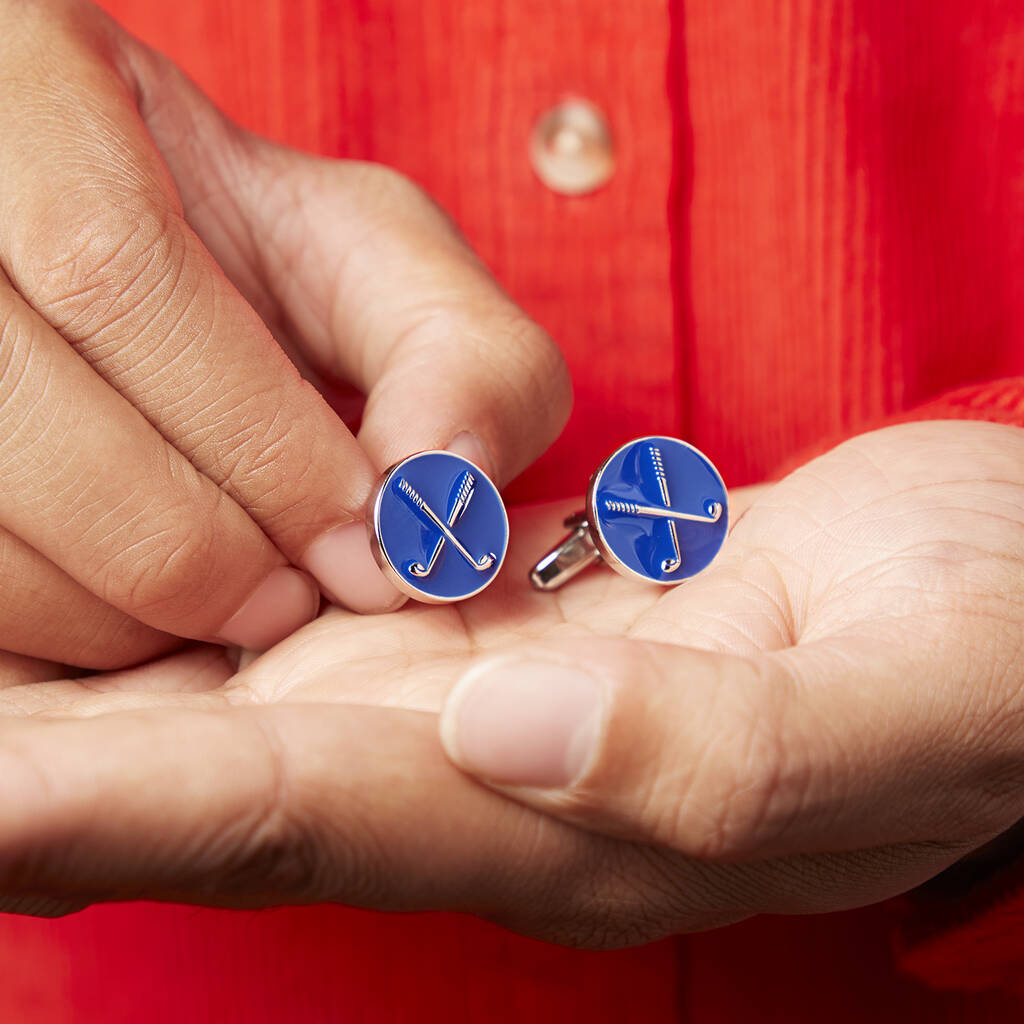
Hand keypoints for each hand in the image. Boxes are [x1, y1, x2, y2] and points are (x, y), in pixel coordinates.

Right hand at [0, 0, 568, 668]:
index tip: (362, 545)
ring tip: (232, 602)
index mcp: (38, 90)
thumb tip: (444, 504)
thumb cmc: (270, 254)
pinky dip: (68, 628)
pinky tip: (151, 601)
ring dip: (125, 609)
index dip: (254, 440)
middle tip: (295, 601)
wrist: (154, 255)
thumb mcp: (392, 269)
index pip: (111, 268)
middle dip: (191, 548)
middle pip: (20, 411)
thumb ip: (464, 361)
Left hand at [0, 420, 1019, 947]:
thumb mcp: (902, 697)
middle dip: (43, 761)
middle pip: (220, 774)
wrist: (993, 584)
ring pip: (249, 700)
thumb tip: (509, 726)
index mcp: (572, 812)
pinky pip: (321, 622)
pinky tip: (119, 593)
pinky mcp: (503, 616)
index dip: (102, 814)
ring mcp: (487, 687)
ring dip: (91, 691)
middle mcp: (491, 765)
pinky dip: (205, 616)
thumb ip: (719, 747)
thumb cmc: (982, 647)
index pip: (292, 817)